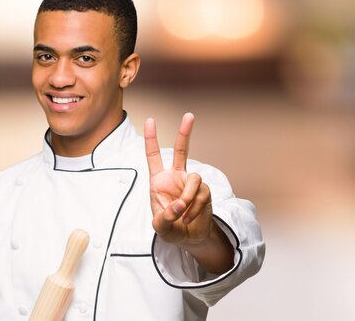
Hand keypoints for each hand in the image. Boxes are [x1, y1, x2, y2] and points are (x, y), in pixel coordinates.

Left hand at [144, 113, 213, 246]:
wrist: (189, 238)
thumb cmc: (170, 228)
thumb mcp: (160, 227)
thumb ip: (165, 217)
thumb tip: (179, 204)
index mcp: (159, 181)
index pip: (154, 156)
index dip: (152, 139)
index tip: (150, 120)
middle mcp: (175, 177)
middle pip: (182, 151)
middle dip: (185, 133)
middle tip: (189, 115)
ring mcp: (190, 183)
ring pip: (194, 179)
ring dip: (188, 197)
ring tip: (182, 212)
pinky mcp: (204, 191)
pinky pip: (201, 195)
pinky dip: (194, 208)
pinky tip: (188, 217)